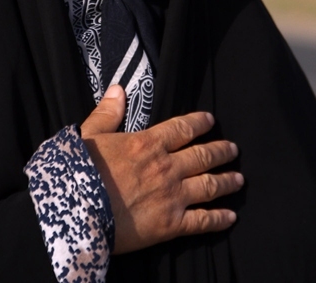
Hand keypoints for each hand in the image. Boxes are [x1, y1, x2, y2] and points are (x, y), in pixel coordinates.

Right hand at [80, 85, 242, 253]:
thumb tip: (118, 90)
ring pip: (209, 185)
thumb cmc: (79, 173)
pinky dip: (219, 219)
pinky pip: (203, 221)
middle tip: (233, 149)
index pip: (182, 128)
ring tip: (238, 179)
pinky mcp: (171, 225)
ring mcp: (172, 196)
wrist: (77, 210)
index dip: (198, 123)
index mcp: (147, 144)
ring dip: (226, 181)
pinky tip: (230, 217)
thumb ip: (107, 113)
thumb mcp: (89, 136)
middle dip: (220, 151)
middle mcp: (166, 167)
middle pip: (202, 156)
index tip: (211, 121)